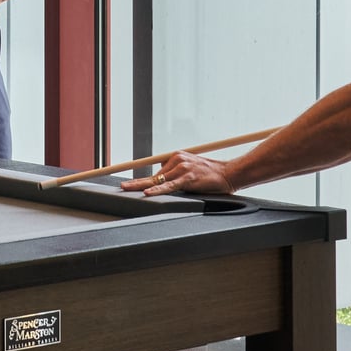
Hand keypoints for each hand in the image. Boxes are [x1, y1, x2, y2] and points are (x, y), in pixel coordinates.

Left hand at [120, 152, 236, 196]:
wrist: (229, 174)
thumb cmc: (210, 174)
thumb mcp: (190, 169)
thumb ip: (176, 173)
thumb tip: (162, 182)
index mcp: (176, 157)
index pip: (156, 170)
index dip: (141, 177)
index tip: (128, 182)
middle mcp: (177, 159)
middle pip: (153, 175)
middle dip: (136, 182)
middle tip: (122, 187)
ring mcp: (182, 168)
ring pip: (158, 181)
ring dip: (143, 187)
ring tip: (128, 189)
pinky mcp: (188, 178)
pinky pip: (169, 186)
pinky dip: (158, 190)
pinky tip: (148, 193)